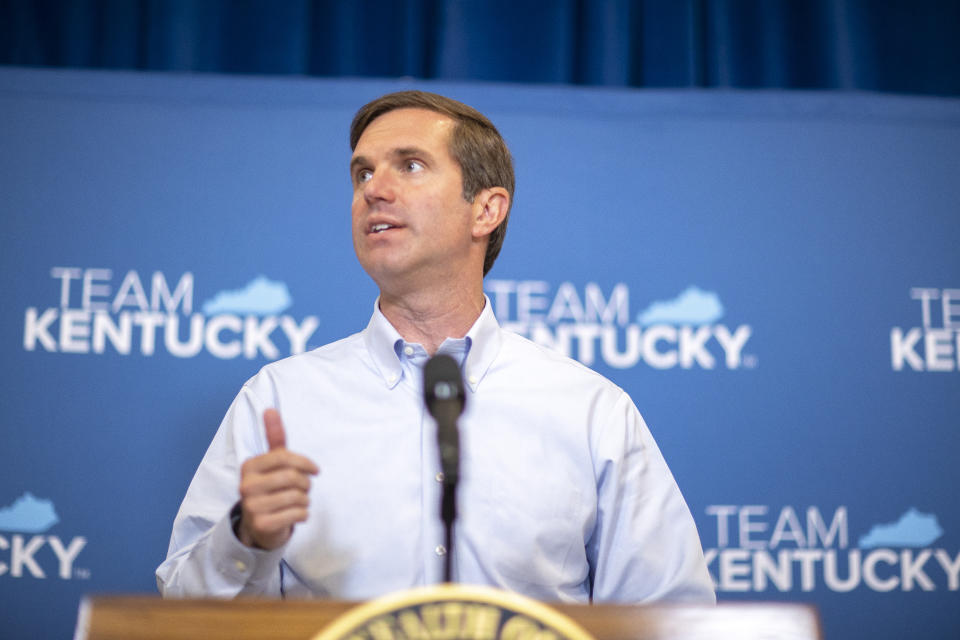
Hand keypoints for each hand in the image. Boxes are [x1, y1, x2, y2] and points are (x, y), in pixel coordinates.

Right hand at [236, 409, 318, 549]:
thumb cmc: (270, 487)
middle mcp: (246, 486)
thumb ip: (274, 437)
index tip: (315, 470)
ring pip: (297, 497)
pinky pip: (297, 514)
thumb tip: (270, 409)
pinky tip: (297, 514)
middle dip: (306, 483)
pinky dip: (304, 514)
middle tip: (306, 488)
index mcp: (249, 466)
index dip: (305, 462)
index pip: (284, 457)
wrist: (257, 524)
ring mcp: (252, 507)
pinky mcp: (261, 525)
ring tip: (299, 501)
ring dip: (305, 499)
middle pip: (292, 477)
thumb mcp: (271, 462)